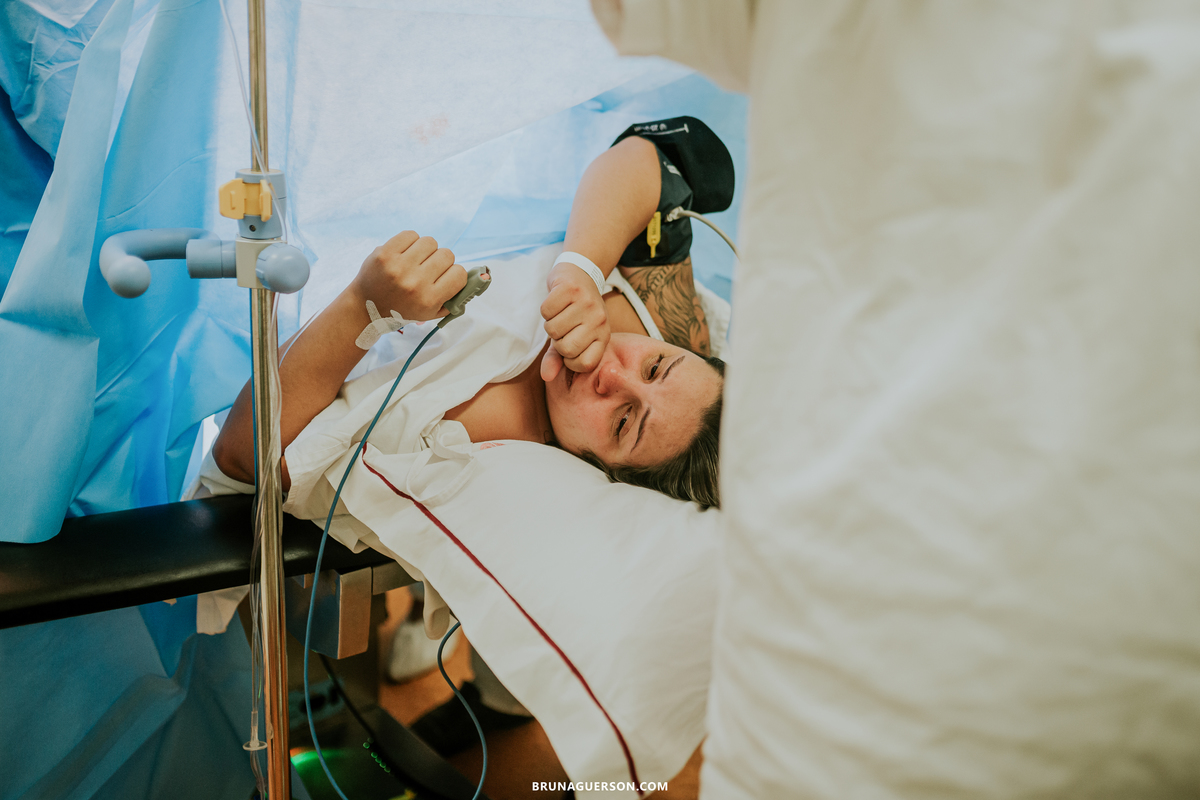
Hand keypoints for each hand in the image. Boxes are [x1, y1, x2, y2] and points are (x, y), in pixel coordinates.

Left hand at [350, 231, 466, 321]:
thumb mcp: (431, 313)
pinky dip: (411, 242)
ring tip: (416, 260)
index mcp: (429, 300)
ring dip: (426, 250)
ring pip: (431, 242)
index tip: (444, 279)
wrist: (365, 307)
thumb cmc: (402, 310)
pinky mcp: (385, 253)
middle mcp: (415, 283)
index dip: (454, 274)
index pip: (459, 273)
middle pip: (447, 255)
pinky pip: (411, 234)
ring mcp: (398, 267)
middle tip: (428, 270)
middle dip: (441, 262)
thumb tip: (482, 277)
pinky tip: (405, 253)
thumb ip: (456, 298)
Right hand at [540, 262, 609, 380]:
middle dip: (557, 340)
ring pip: (553, 329)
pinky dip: (545, 308)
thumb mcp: (571, 336)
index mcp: (603, 335)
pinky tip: (556, 301)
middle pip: (567, 348)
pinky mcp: (571, 289)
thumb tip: (546, 377)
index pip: (584, 364)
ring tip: (560, 313)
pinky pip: (546, 310)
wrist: (581, 274)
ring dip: (549, 322)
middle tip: (562, 327)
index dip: (569, 360)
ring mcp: (586, 304)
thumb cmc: (575, 311)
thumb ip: (558, 359)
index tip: (569, 346)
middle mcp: (599, 320)